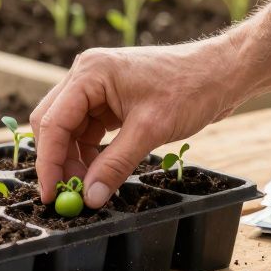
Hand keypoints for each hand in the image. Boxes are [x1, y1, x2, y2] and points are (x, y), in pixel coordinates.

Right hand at [29, 35, 241, 208]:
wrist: (221, 73)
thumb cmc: (190, 88)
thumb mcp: (150, 130)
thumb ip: (115, 165)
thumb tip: (90, 197)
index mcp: (90, 73)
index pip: (53, 121)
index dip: (49, 161)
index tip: (51, 194)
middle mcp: (87, 75)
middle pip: (53, 123)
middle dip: (58, 160)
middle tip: (66, 195)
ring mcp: (98, 86)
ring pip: (69, 129)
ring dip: (75, 159)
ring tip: (89, 187)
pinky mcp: (110, 98)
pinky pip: (88, 129)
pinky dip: (91, 152)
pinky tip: (100, 172)